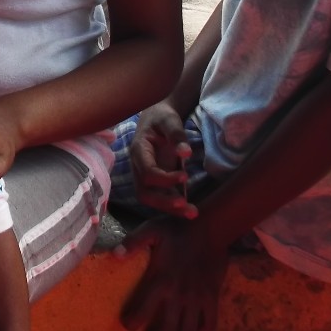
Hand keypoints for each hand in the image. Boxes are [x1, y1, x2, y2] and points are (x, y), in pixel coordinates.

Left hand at [120, 216, 227, 330]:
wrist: (210, 228)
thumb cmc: (177, 229)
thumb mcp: (151, 230)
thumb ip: (132, 242)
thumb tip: (114, 255)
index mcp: (160, 279)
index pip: (142, 312)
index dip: (132, 322)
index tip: (127, 324)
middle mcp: (178, 294)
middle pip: (166, 329)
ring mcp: (197, 298)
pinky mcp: (212, 298)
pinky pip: (208, 325)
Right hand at [128, 103, 196, 217]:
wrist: (158, 118)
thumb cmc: (161, 117)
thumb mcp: (169, 120)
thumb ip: (176, 135)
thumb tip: (185, 153)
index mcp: (139, 150)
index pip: (146, 172)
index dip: (164, 179)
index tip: (185, 176)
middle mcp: (138, 166)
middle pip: (144, 192)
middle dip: (163, 202)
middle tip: (184, 204)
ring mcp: (146, 175)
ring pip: (151, 199)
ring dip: (169, 208)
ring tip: (191, 212)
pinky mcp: (156, 181)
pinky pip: (161, 197)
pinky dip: (174, 206)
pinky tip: (190, 210)